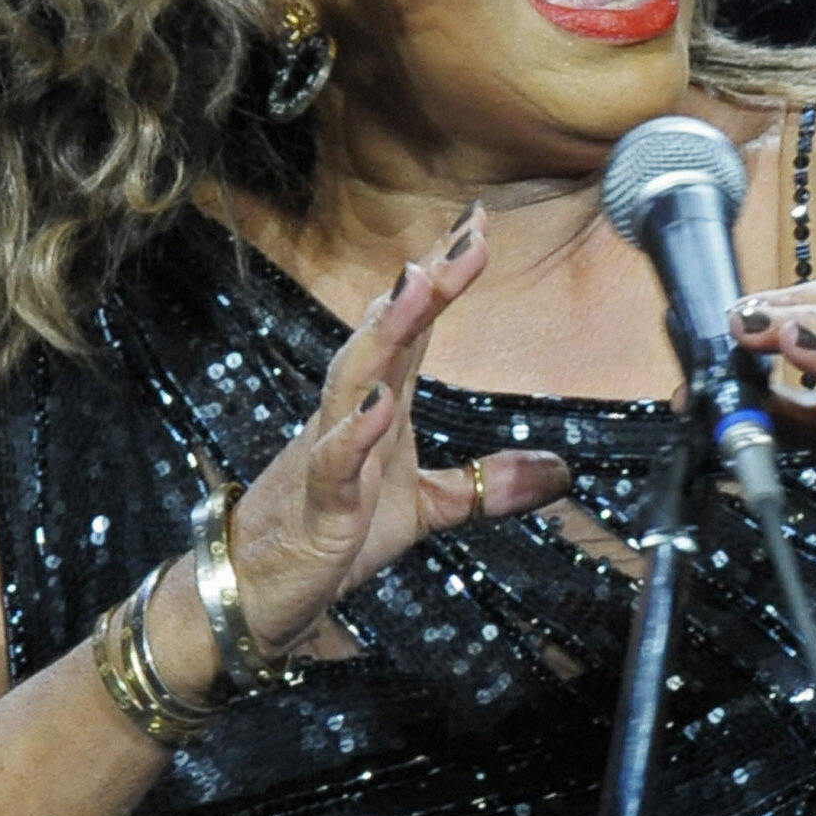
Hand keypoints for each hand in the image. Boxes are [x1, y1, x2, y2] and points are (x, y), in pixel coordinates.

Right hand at [226, 207, 570, 649]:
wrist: (254, 593)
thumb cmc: (333, 534)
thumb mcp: (426, 509)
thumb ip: (485, 486)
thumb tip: (561, 471)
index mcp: (379, 406)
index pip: (414, 329)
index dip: (442, 275)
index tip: (476, 222)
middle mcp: (350, 414)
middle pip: (387, 336)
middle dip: (424, 283)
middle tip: (465, 234)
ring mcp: (328, 454)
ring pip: (352, 378)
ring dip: (386, 331)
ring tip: (418, 282)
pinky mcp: (317, 506)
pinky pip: (333, 462)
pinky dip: (353, 433)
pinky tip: (378, 406)